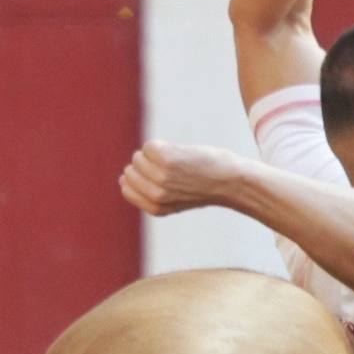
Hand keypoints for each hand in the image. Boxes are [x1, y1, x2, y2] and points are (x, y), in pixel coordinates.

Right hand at [120, 141, 247, 217]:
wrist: (231, 182)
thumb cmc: (204, 187)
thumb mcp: (174, 199)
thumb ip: (149, 194)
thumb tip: (121, 179)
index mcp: (155, 208)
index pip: (126, 189)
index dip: (141, 178)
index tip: (162, 176)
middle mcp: (155, 195)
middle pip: (131, 170)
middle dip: (147, 165)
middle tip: (173, 168)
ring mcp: (160, 177)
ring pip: (139, 157)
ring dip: (155, 154)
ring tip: (177, 160)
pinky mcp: (166, 159)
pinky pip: (149, 146)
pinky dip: (162, 145)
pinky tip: (179, 152)